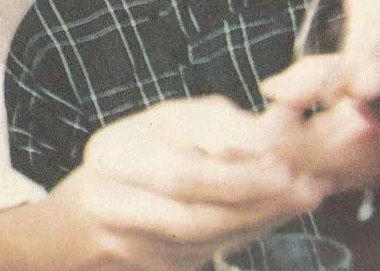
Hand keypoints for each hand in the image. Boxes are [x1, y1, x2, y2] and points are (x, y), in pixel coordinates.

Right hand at [47, 95, 301, 269]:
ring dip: (261, 220)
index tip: (280, 160)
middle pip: (194, 214)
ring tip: (306, 195)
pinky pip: (209, 253)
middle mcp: (116, 206)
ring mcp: (132, 247)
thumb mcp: (158, 123)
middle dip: (255, 200)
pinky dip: (250, 233)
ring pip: (206, 241)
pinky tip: (280, 214)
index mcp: (113, 158)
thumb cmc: (129, 157)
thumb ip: (210, 124)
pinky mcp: (155, 269)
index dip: (233, 172)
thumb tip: (265, 133)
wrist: (73, 225)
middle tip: (306, 183)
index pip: (179, 173)